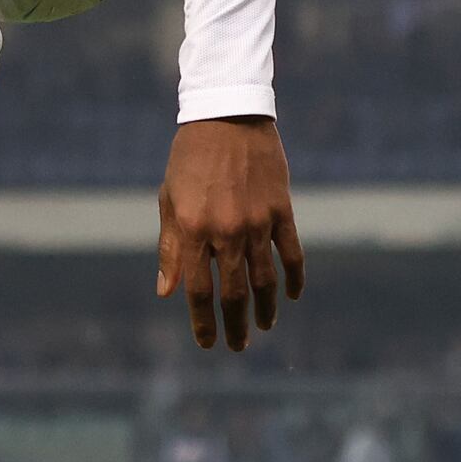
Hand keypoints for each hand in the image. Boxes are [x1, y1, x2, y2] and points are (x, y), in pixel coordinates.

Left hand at [158, 116, 305, 351]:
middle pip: (235, 293)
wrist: (227, 115)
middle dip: (236, 325)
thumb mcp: (170, 200)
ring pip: (266, 280)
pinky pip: (292, 254)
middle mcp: (226, 230)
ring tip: (264, 326)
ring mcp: (257, 221)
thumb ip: (170, 248)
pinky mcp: (282, 210)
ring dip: (265, 310)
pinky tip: (290, 296)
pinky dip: (294, 279)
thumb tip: (166, 292)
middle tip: (238, 345)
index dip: (203, 322)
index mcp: (193, 229)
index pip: (198, 290)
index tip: (207, 342)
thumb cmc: (190, 159)